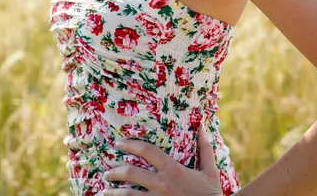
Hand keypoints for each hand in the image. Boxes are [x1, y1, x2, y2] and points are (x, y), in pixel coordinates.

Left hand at [102, 124, 222, 194]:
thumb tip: (202, 126)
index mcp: (173, 169)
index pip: (147, 151)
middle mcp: (162, 185)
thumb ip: (205, 149)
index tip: (119, 144)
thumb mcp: (210, 171)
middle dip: (115, 171)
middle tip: (107, 172)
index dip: (131, 145)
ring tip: (104, 191)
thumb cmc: (212, 194)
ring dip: (113, 193)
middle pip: (131, 174)